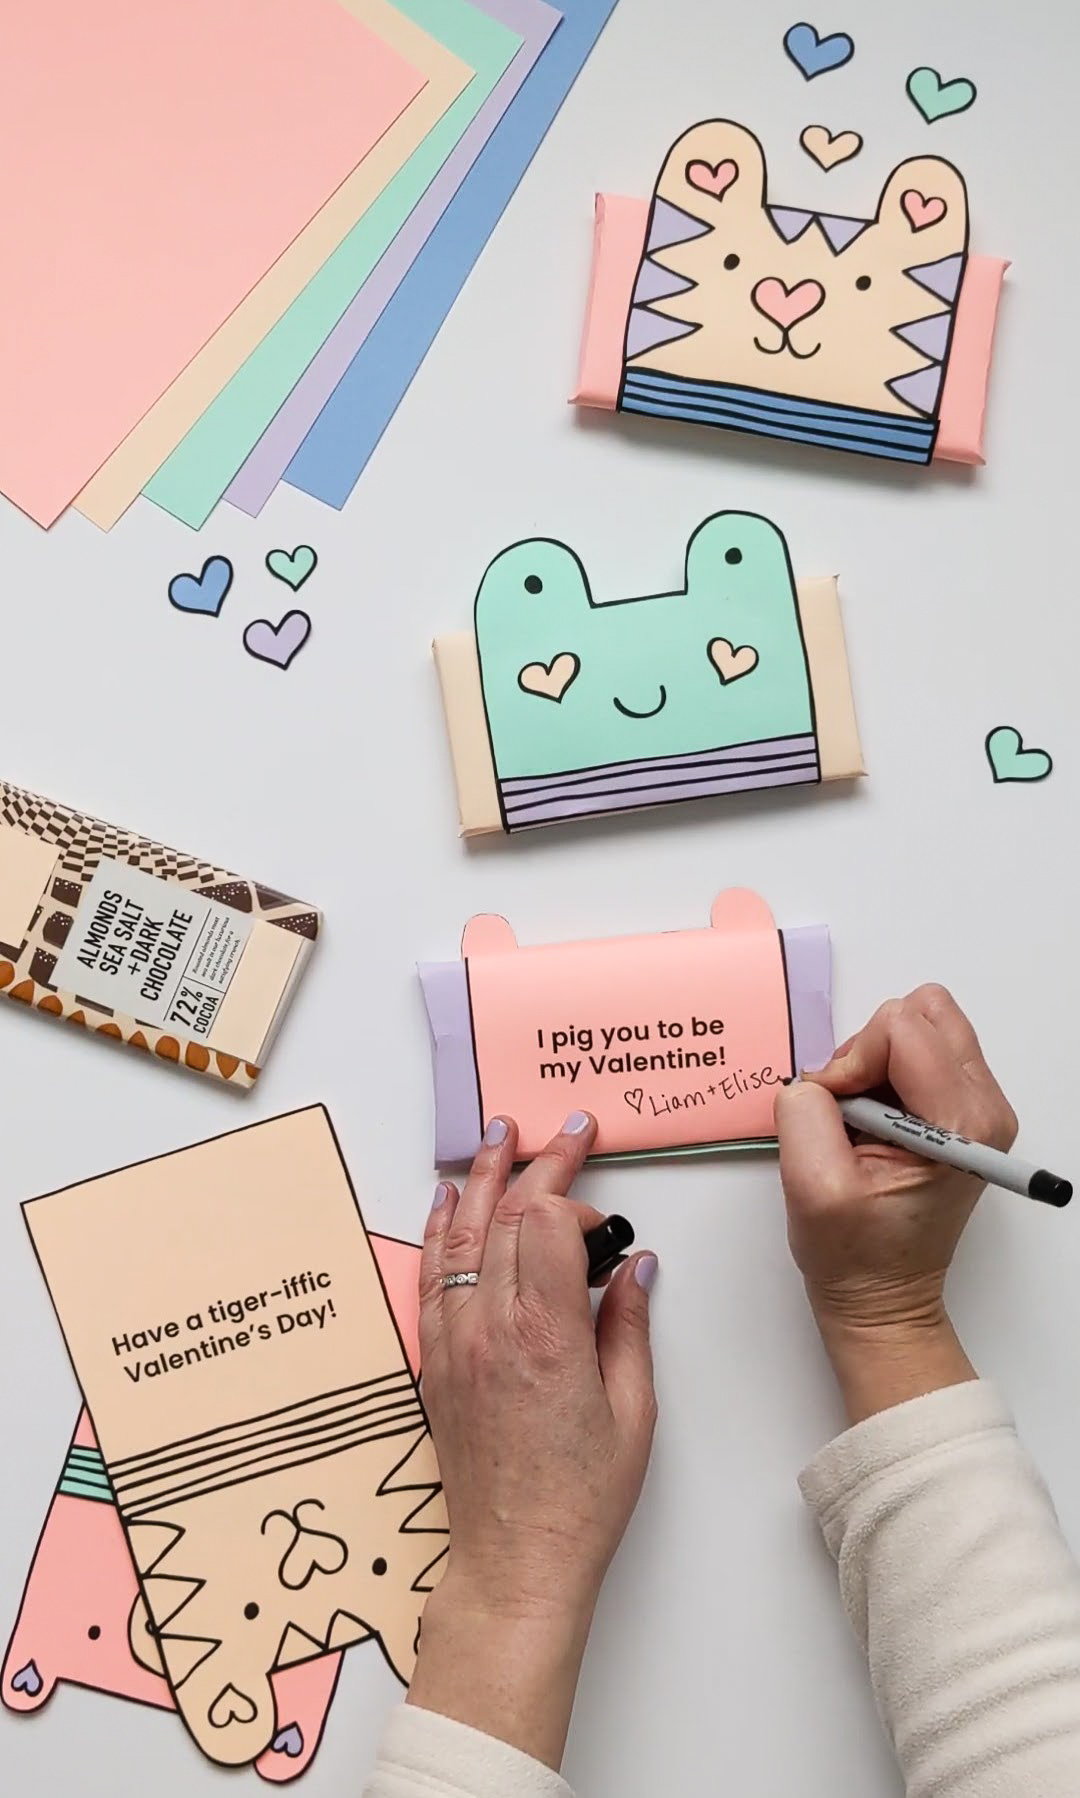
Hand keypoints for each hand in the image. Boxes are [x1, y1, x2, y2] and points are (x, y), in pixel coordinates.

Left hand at [409, 1111, 657, 1766]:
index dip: (577, 1204)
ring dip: (481, 1179)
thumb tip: (633, 1267)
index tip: (604, 1225)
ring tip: (499, 1136)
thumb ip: (628, 1328)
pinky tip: (447, 1201)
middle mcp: (491, 1328)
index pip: (548, 1224)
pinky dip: (440, 1231)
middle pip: (507, 1216)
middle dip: (539, 1165)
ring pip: (461, 1236)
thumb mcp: (632, 1412)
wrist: (515, 1562)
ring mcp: (455, 1343)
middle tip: (566, 1130)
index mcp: (546, 1335)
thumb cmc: (580, 1499)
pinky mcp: (436, 1362)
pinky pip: (431, 1277)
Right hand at [774, 985, 1016, 1422]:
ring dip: (874, 1064)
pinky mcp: (962, 1109)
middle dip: (868, 1053)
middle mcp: (985, 1106)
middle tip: (849, 1114)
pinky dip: (883, 1074)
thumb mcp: (811, 1184)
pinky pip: (919, 1051)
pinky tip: (872, 1124)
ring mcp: (978, 1106)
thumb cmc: (854, 1254)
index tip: (835, 1113)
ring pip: (919, 1026)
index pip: (902, 1028)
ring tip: (859, 1124)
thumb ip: (807, 1109)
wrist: (882, 1298)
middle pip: (920, 1014)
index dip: (851, 1061)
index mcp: (962, 1124)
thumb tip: (817, 1076)